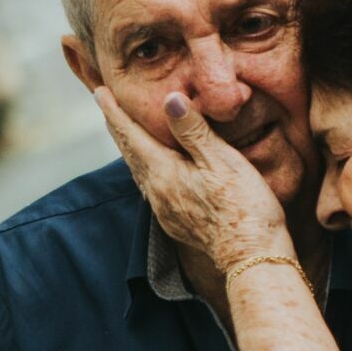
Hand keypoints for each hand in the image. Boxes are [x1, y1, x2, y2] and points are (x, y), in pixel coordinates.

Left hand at [94, 88, 288, 271]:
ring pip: (140, 172)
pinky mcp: (178, 224)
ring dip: (131, 150)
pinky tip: (153, 171)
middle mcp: (157, 193)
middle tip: (106, 105)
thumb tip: (169, 99)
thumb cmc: (244, 208)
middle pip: (131, 153)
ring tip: (127, 134)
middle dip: (118, 127)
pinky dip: (146, 169)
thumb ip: (193, 130)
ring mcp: (166, 211)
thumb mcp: (221, 161)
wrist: (252, 258)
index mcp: (164, 173)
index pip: (131, 135)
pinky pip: (153, 189)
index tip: (100, 92)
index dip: (115, 112)